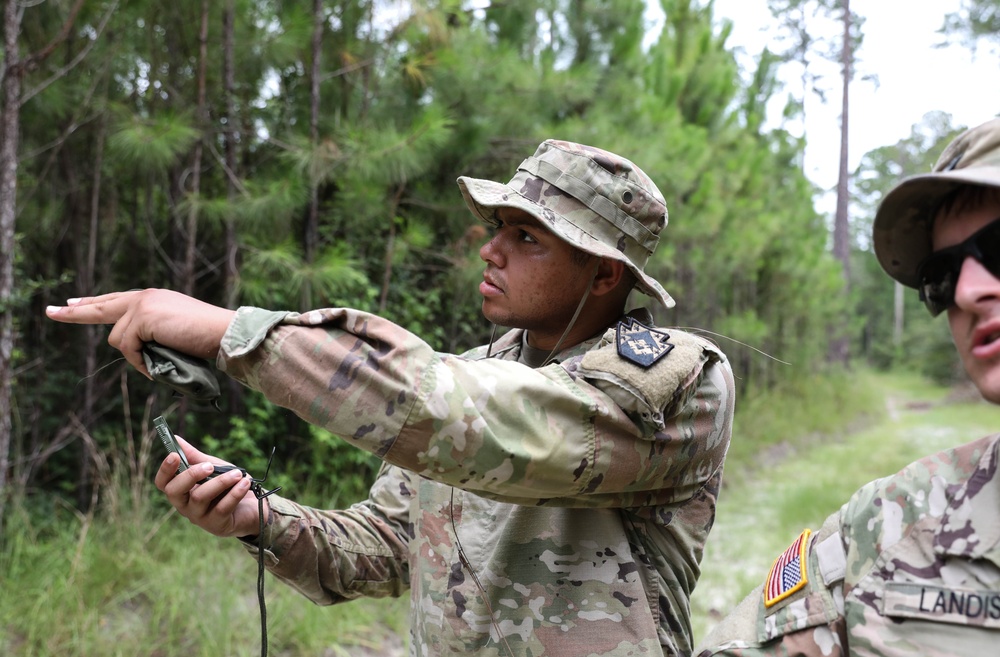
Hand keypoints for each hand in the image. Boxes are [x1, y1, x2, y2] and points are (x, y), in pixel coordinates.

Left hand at [45, 289, 234, 377]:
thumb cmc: (206, 339)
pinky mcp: (142, 317)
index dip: (93, 303)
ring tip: (160, 363)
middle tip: (50, 311)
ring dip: (135, 357)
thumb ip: (151, 336)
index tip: (74, 303)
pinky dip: (140, 362)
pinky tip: (157, 365)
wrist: (223, 333)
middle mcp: (144, 297)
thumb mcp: (174, 335)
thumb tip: (132, 351)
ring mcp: (142, 305)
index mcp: (153, 298)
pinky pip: (128, 348)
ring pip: (118, 339)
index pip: (116, 299)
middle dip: (74, 312)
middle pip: (101, 307)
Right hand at [154, 435, 267, 538]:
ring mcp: (200, 518)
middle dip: (190, 475)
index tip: (174, 455)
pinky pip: (222, 508)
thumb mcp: (212, 468)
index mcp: (181, 491)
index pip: (163, 483)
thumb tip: (176, 438)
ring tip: (237, 473)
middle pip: (174, 492)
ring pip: (200, 498)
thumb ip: (194, 457)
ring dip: (220, 482)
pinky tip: (244, 483)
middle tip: (209, 466)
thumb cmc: (228, 487)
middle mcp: (185, 506)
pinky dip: (234, 493)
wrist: (253, 507)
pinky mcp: (217, 525)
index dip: (165, 470)